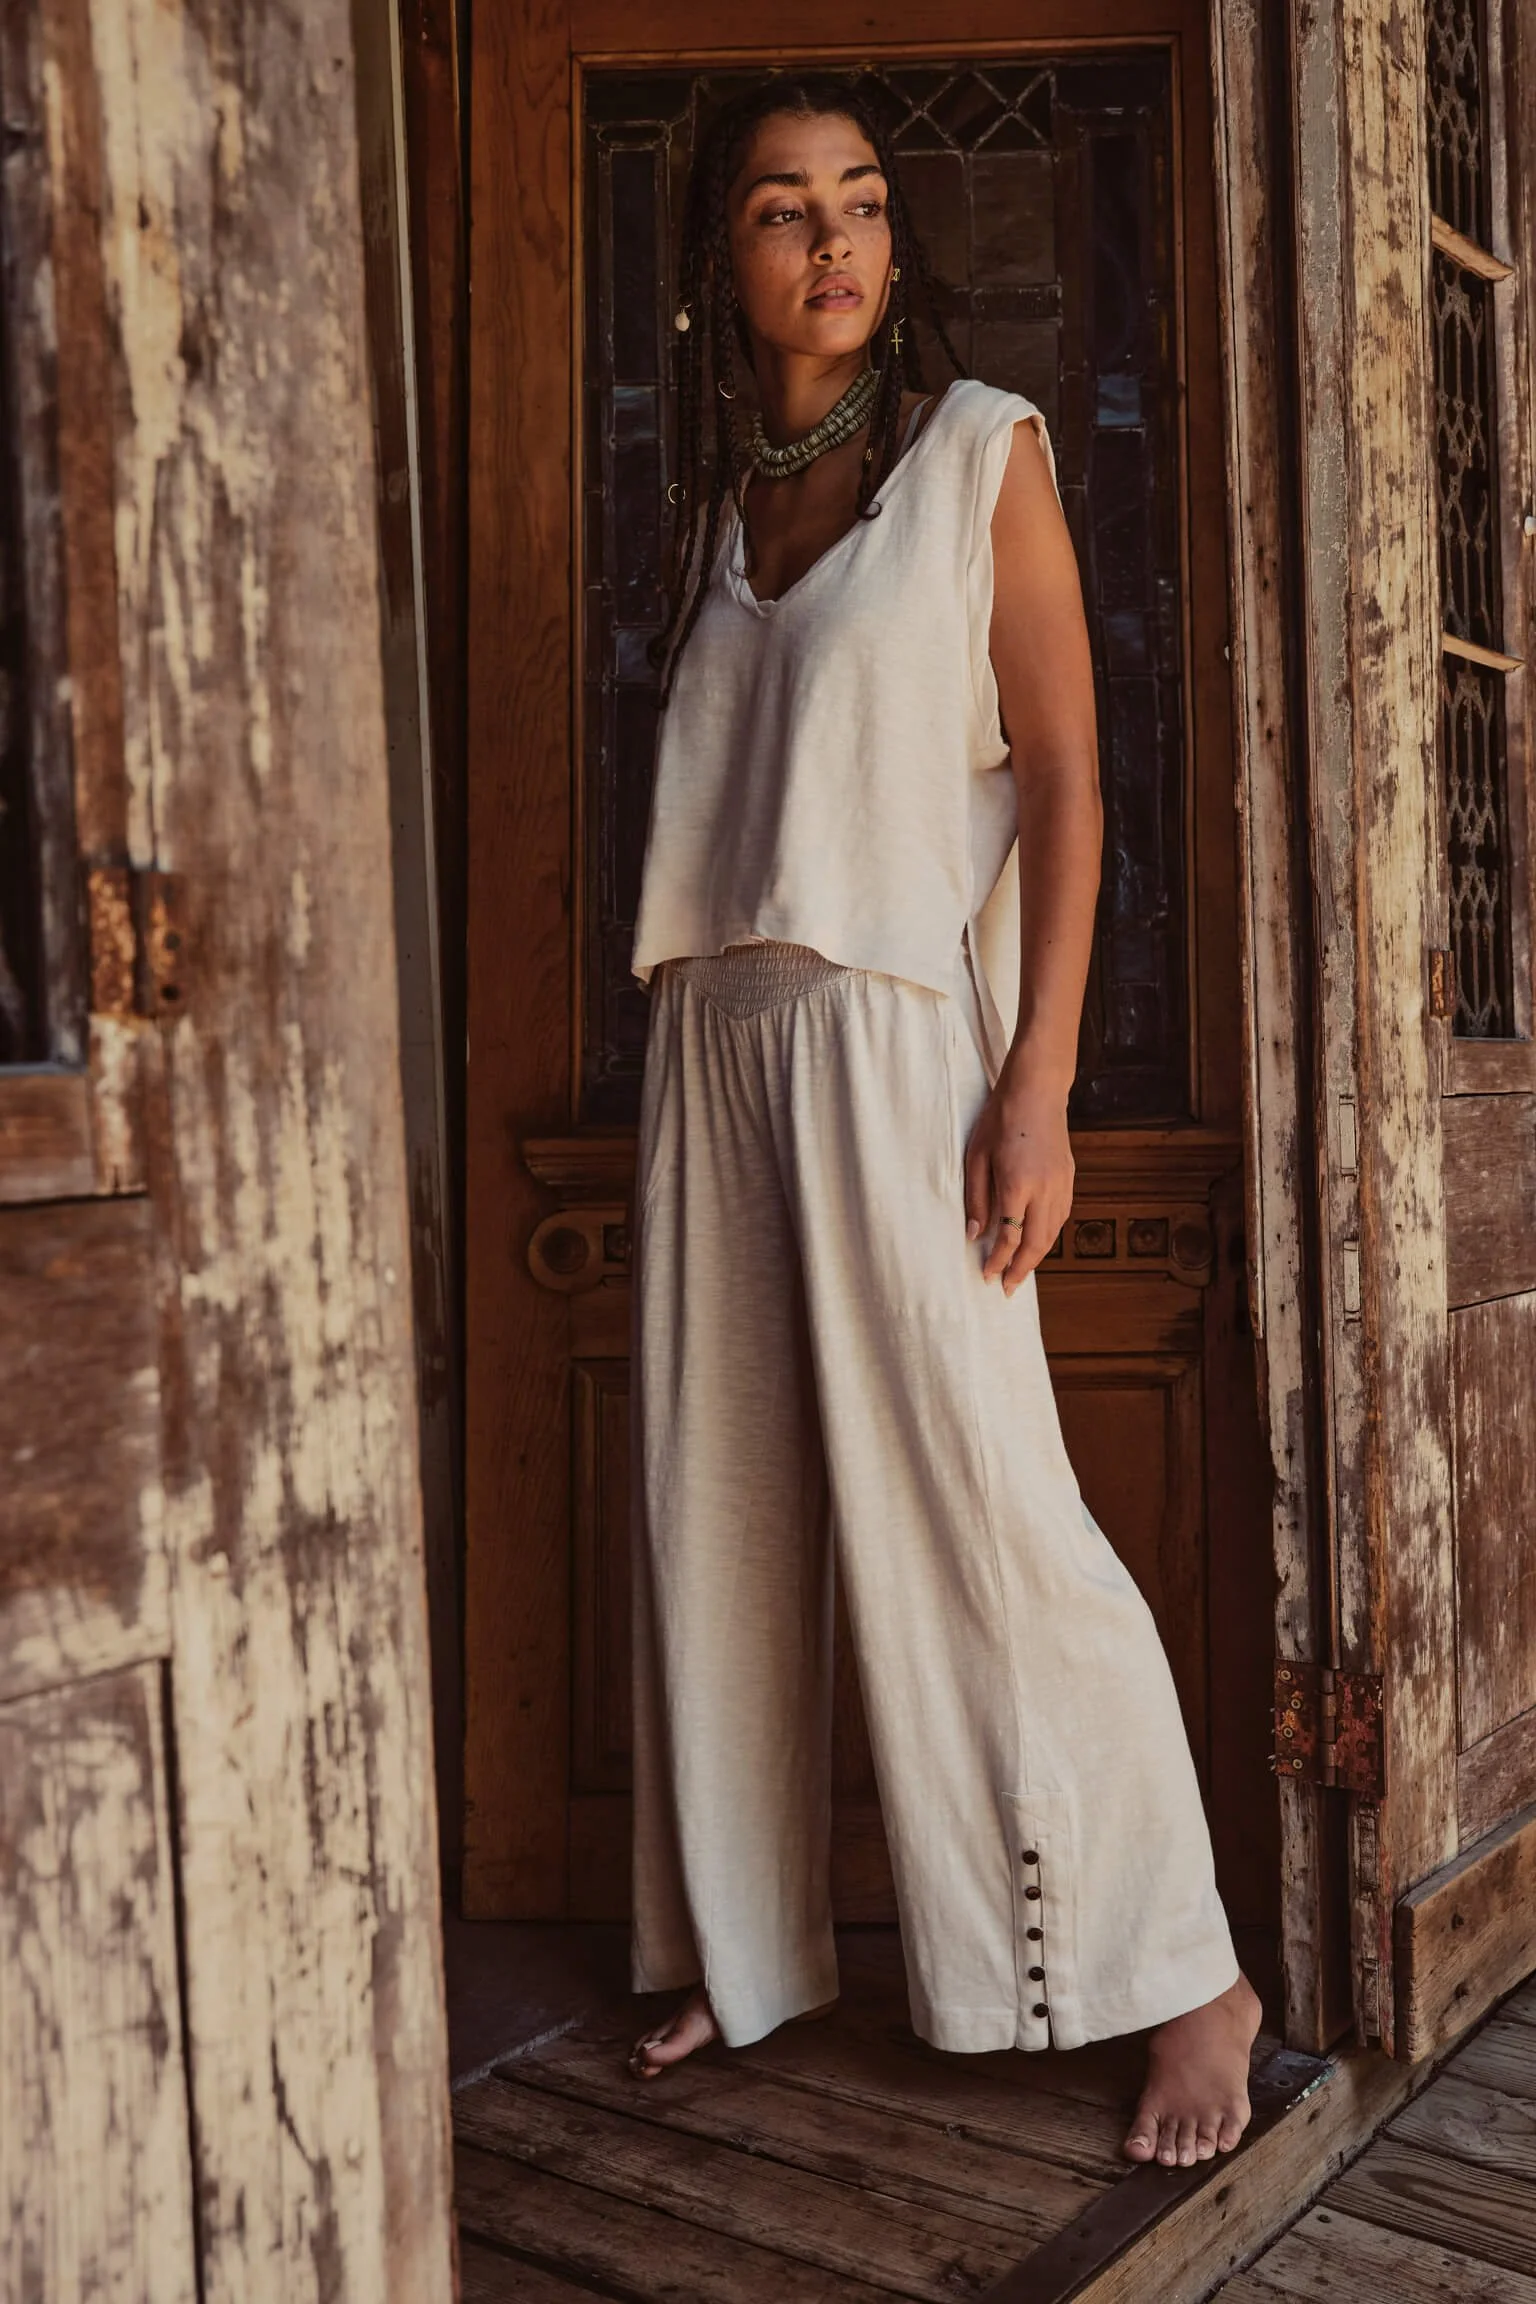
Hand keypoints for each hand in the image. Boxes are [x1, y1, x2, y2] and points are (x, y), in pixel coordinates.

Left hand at [963, 1063, 1073, 1294]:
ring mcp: (1061, 1184)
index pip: (1009, 1236)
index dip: (997, 1260)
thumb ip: (976, 1197)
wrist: (1038, 1090)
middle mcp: (1045, 1189)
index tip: (986, 1275)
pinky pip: (1061, 1217)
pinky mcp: (1069, 1177)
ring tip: (1021, 1272)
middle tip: (1007, 1288)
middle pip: (1036, 1243)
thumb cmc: (1000, 1119)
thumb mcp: (976, 1156)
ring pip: (1052, 1233)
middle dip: (1021, 1270)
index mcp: (1018, 1184)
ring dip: (1037, 1257)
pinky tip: (1037, 1242)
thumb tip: (974, 1233)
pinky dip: (1049, 1236)